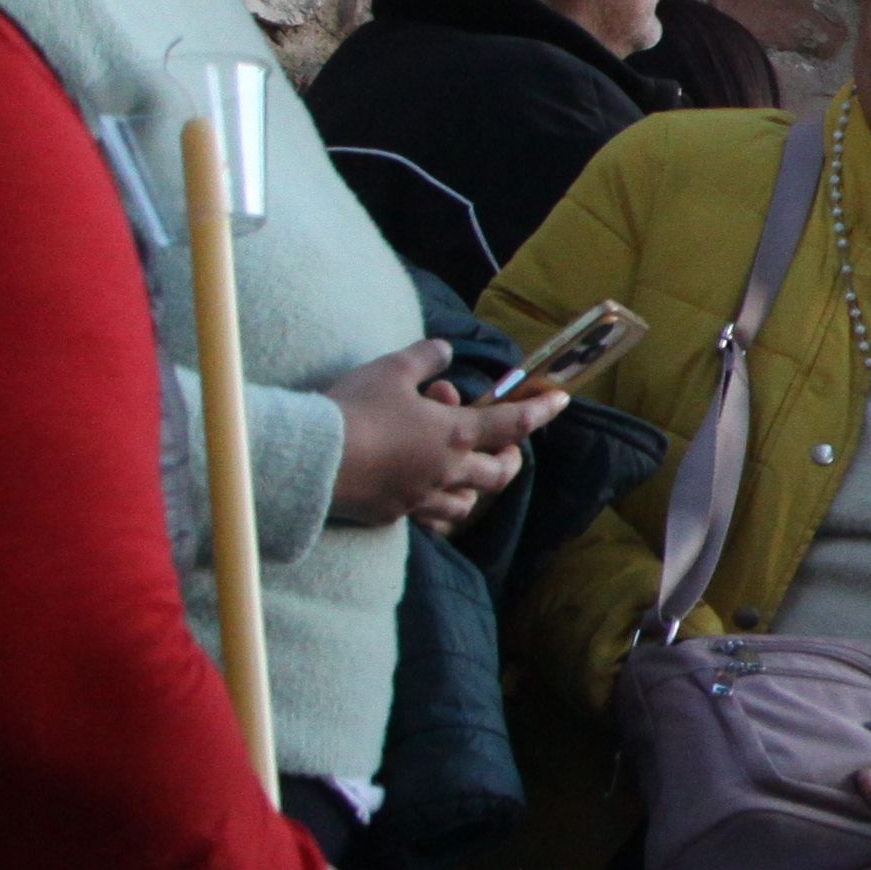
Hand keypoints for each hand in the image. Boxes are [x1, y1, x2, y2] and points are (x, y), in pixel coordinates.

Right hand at [326, 341, 563, 530]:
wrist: (309, 461)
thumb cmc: (355, 409)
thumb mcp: (391, 369)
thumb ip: (424, 358)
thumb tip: (445, 351)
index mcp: (455, 434)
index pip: (512, 423)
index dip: (540, 410)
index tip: (560, 401)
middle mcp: (447, 471)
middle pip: (498, 474)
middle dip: (509, 459)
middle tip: (506, 447)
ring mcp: (421, 498)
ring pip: (465, 503)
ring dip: (472, 487)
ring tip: (461, 471)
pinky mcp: (393, 515)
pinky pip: (428, 519)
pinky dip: (434, 507)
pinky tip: (421, 495)